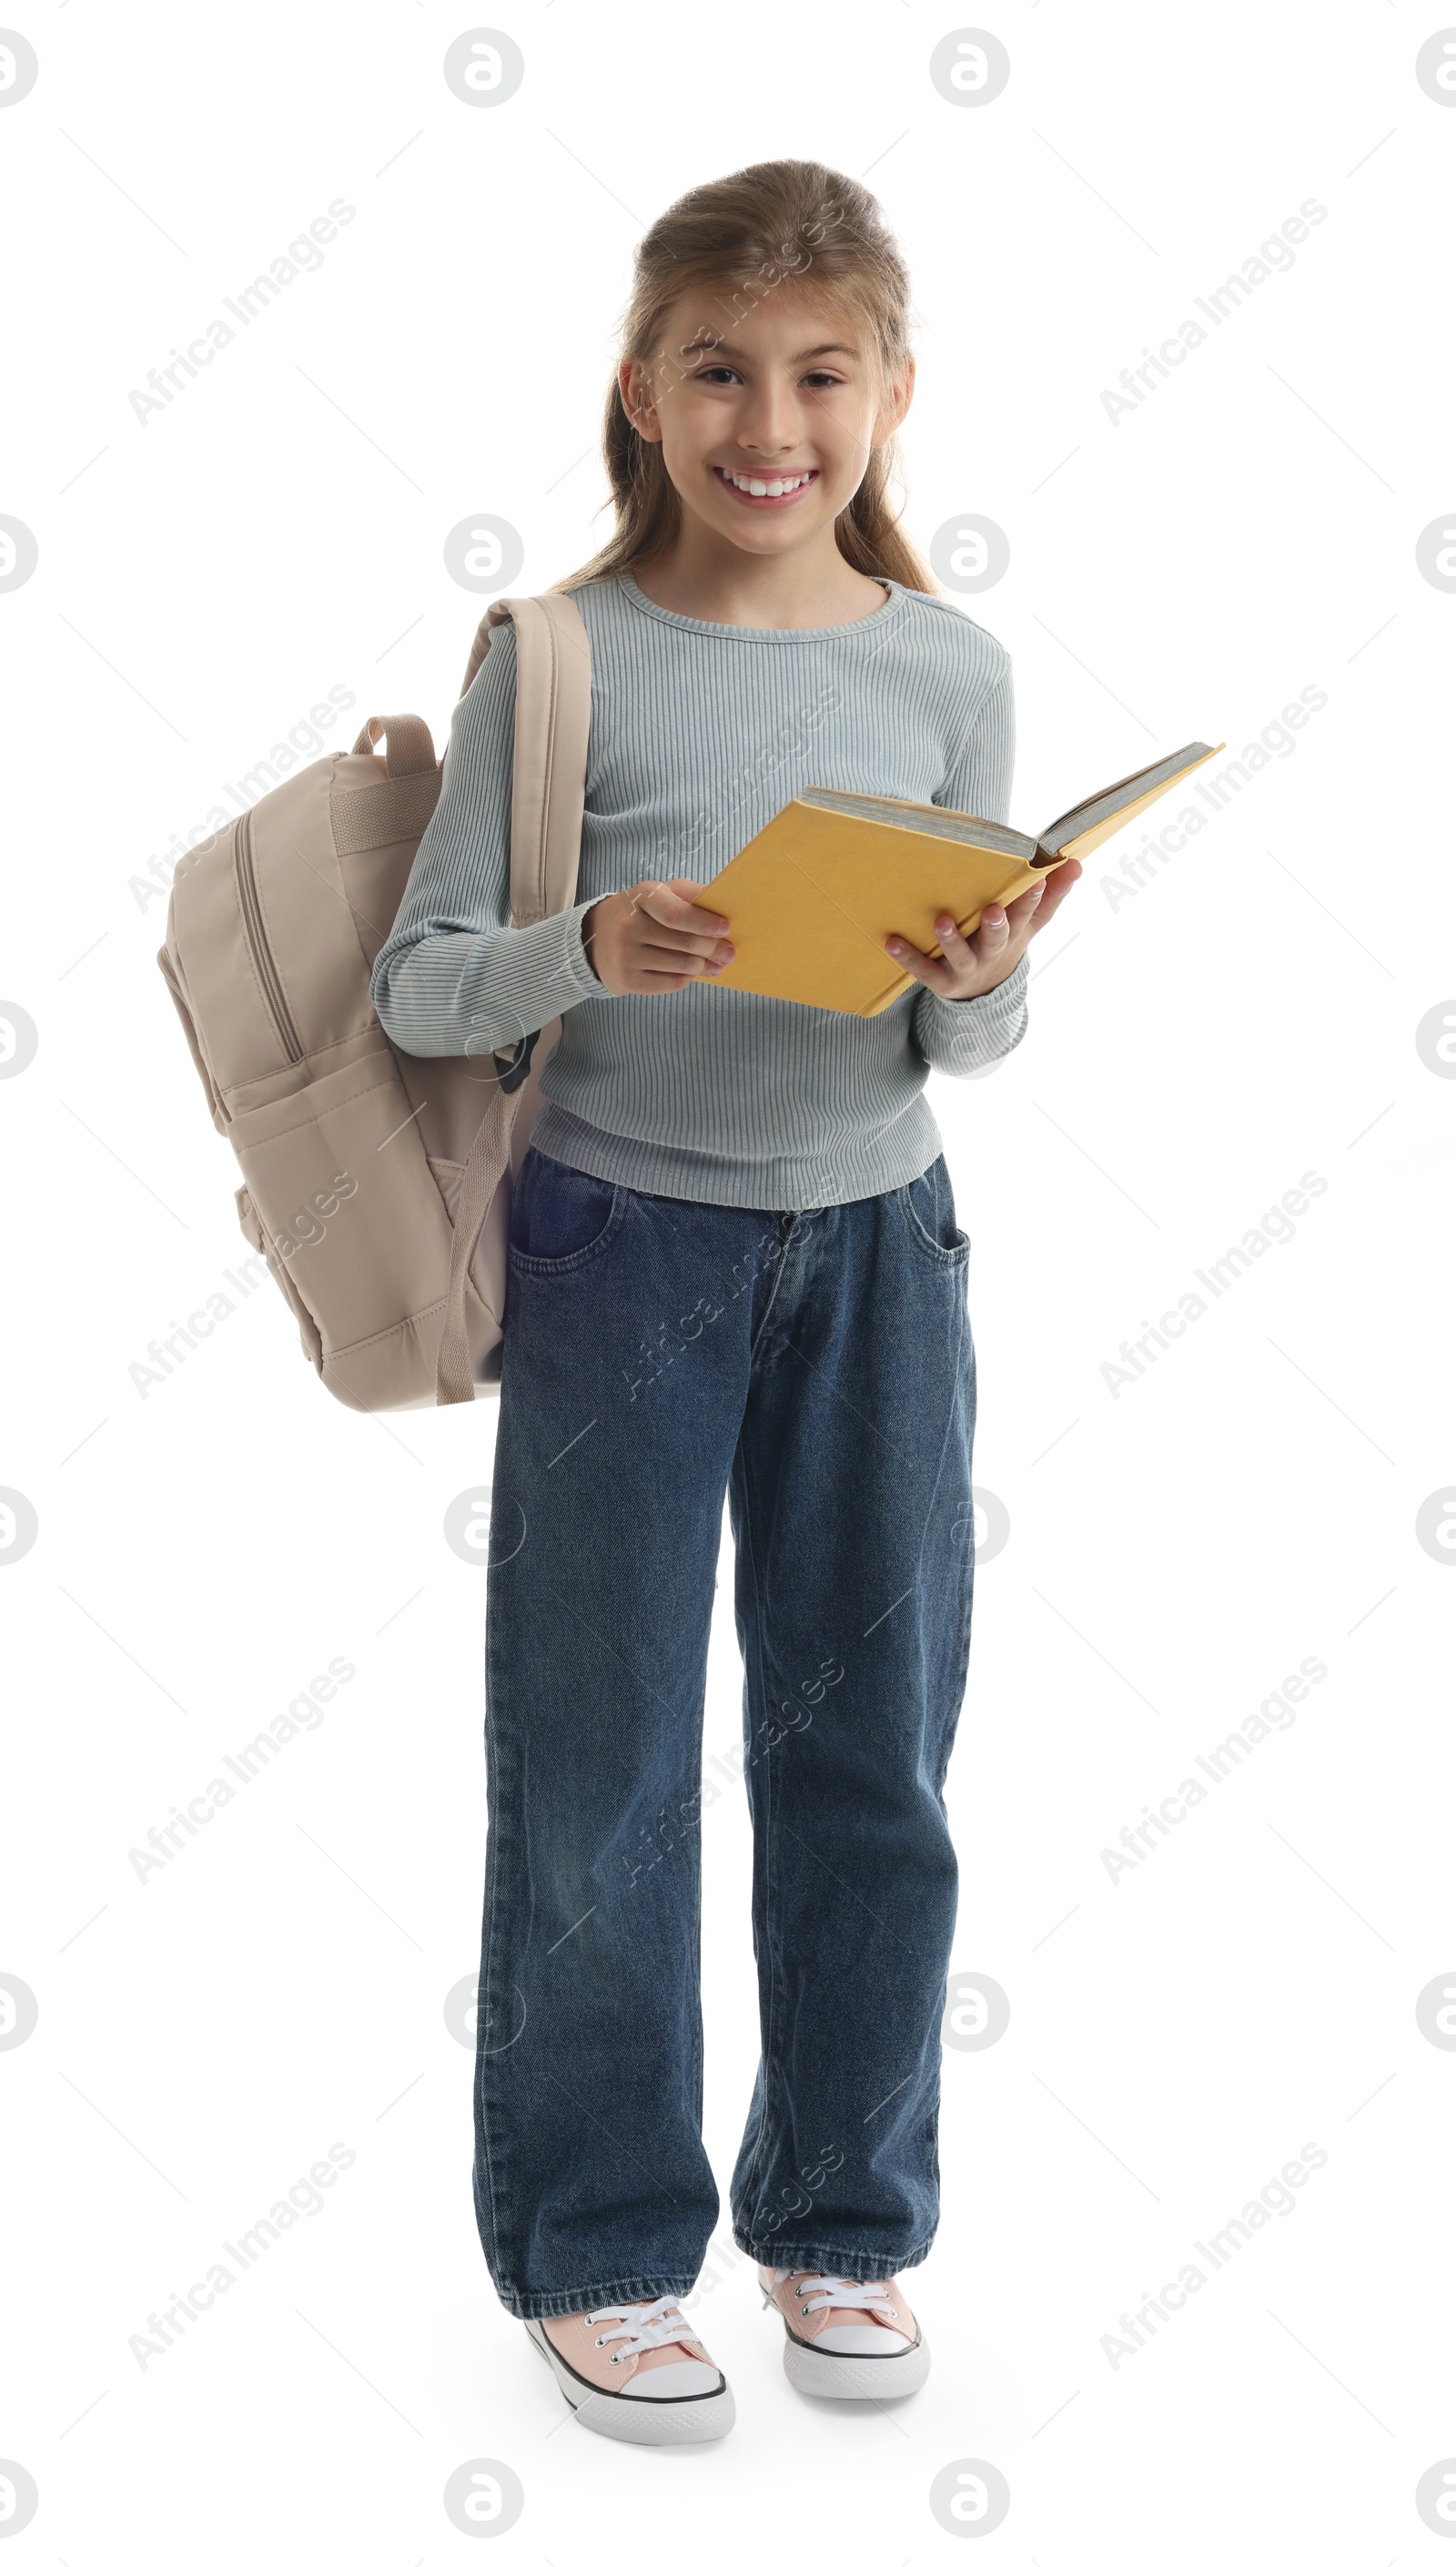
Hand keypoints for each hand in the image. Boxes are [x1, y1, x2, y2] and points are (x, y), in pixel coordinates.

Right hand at [583, 876, 733, 996]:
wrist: (597, 939)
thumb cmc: (640, 913)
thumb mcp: (658, 893)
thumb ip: (688, 893)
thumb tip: (721, 900)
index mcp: (641, 898)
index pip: (677, 913)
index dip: (705, 923)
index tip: (725, 929)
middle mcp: (629, 926)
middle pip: (685, 943)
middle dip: (714, 949)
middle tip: (729, 953)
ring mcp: (626, 956)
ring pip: (682, 966)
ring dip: (705, 966)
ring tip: (716, 965)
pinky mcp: (627, 980)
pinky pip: (671, 983)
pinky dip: (688, 978)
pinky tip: (693, 973)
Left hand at [885, 860, 1080, 1000]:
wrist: (985, 991)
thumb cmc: (1006, 940)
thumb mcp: (1031, 923)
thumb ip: (1053, 893)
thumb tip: (1076, 863)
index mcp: (1014, 934)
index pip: (1028, 915)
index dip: (1032, 899)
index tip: (1036, 881)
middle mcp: (991, 953)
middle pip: (996, 939)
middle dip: (995, 925)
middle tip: (992, 909)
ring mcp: (966, 969)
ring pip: (960, 955)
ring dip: (951, 939)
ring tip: (941, 920)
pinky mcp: (942, 982)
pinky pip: (924, 971)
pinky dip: (908, 957)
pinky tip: (891, 941)